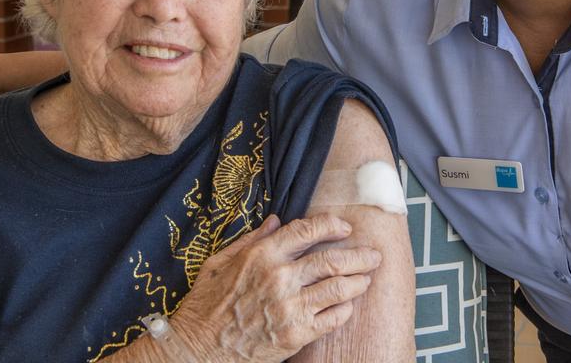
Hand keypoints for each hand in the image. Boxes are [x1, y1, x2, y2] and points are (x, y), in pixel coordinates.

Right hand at [172, 214, 382, 361]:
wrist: (197, 349)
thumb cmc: (205, 305)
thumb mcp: (221, 262)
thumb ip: (252, 240)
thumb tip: (277, 221)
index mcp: (262, 256)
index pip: (307, 230)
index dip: (332, 225)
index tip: (345, 227)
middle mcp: (279, 278)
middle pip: (332, 260)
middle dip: (359, 255)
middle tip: (373, 254)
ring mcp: (289, 308)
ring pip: (338, 288)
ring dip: (358, 281)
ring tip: (366, 278)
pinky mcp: (295, 334)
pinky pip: (332, 318)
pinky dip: (345, 309)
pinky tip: (347, 305)